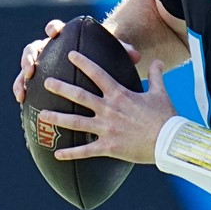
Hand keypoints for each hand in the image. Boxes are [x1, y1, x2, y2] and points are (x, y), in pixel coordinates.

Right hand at [12, 19, 140, 102]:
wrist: (95, 69)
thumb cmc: (104, 57)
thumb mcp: (113, 55)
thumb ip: (123, 52)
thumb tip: (136, 56)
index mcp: (66, 39)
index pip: (56, 28)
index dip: (53, 28)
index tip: (54, 33)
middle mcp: (50, 49)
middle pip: (35, 47)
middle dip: (29, 56)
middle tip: (31, 67)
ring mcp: (42, 64)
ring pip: (26, 66)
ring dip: (21, 76)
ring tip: (22, 90)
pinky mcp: (38, 78)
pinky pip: (26, 83)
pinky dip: (22, 89)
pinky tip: (22, 100)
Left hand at [38, 55, 175, 164]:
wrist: (168, 141)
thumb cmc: (165, 116)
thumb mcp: (161, 93)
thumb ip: (156, 75)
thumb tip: (157, 60)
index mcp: (120, 95)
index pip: (98, 74)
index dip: (84, 63)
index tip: (71, 55)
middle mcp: (109, 110)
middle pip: (80, 96)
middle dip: (61, 88)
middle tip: (46, 82)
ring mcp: (106, 129)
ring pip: (76, 122)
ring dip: (57, 118)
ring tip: (42, 115)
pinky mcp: (108, 147)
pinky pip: (85, 151)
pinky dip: (70, 153)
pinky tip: (57, 154)